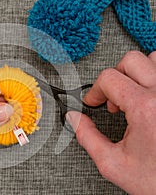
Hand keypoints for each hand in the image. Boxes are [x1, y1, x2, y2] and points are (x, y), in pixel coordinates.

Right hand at [66, 51, 155, 193]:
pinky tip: (147, 96)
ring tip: (131, 95)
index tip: (93, 102)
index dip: (94, 90)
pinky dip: (152, 77)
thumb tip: (74, 118)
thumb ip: (87, 137)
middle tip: (112, 98)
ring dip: (136, 74)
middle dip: (113, 78)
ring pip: (153, 60)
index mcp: (145, 108)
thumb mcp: (113, 163)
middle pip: (130, 61)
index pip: (109, 78)